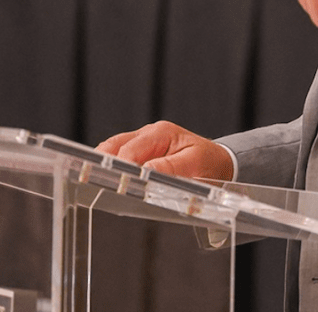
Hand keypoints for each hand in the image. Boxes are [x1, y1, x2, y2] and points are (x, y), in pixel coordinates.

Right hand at [96, 121, 233, 180]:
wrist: (219, 162)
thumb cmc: (209, 164)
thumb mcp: (195, 166)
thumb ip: (170, 168)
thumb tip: (145, 172)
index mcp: (161, 133)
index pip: (131, 150)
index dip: (120, 168)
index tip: (115, 183)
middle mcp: (149, 133)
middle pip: (115, 146)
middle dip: (105, 165)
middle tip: (99, 185)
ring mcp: (144, 140)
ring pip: (113, 149)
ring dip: (106, 165)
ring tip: (98, 183)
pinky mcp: (142, 150)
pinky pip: (120, 155)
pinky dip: (113, 166)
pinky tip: (110, 180)